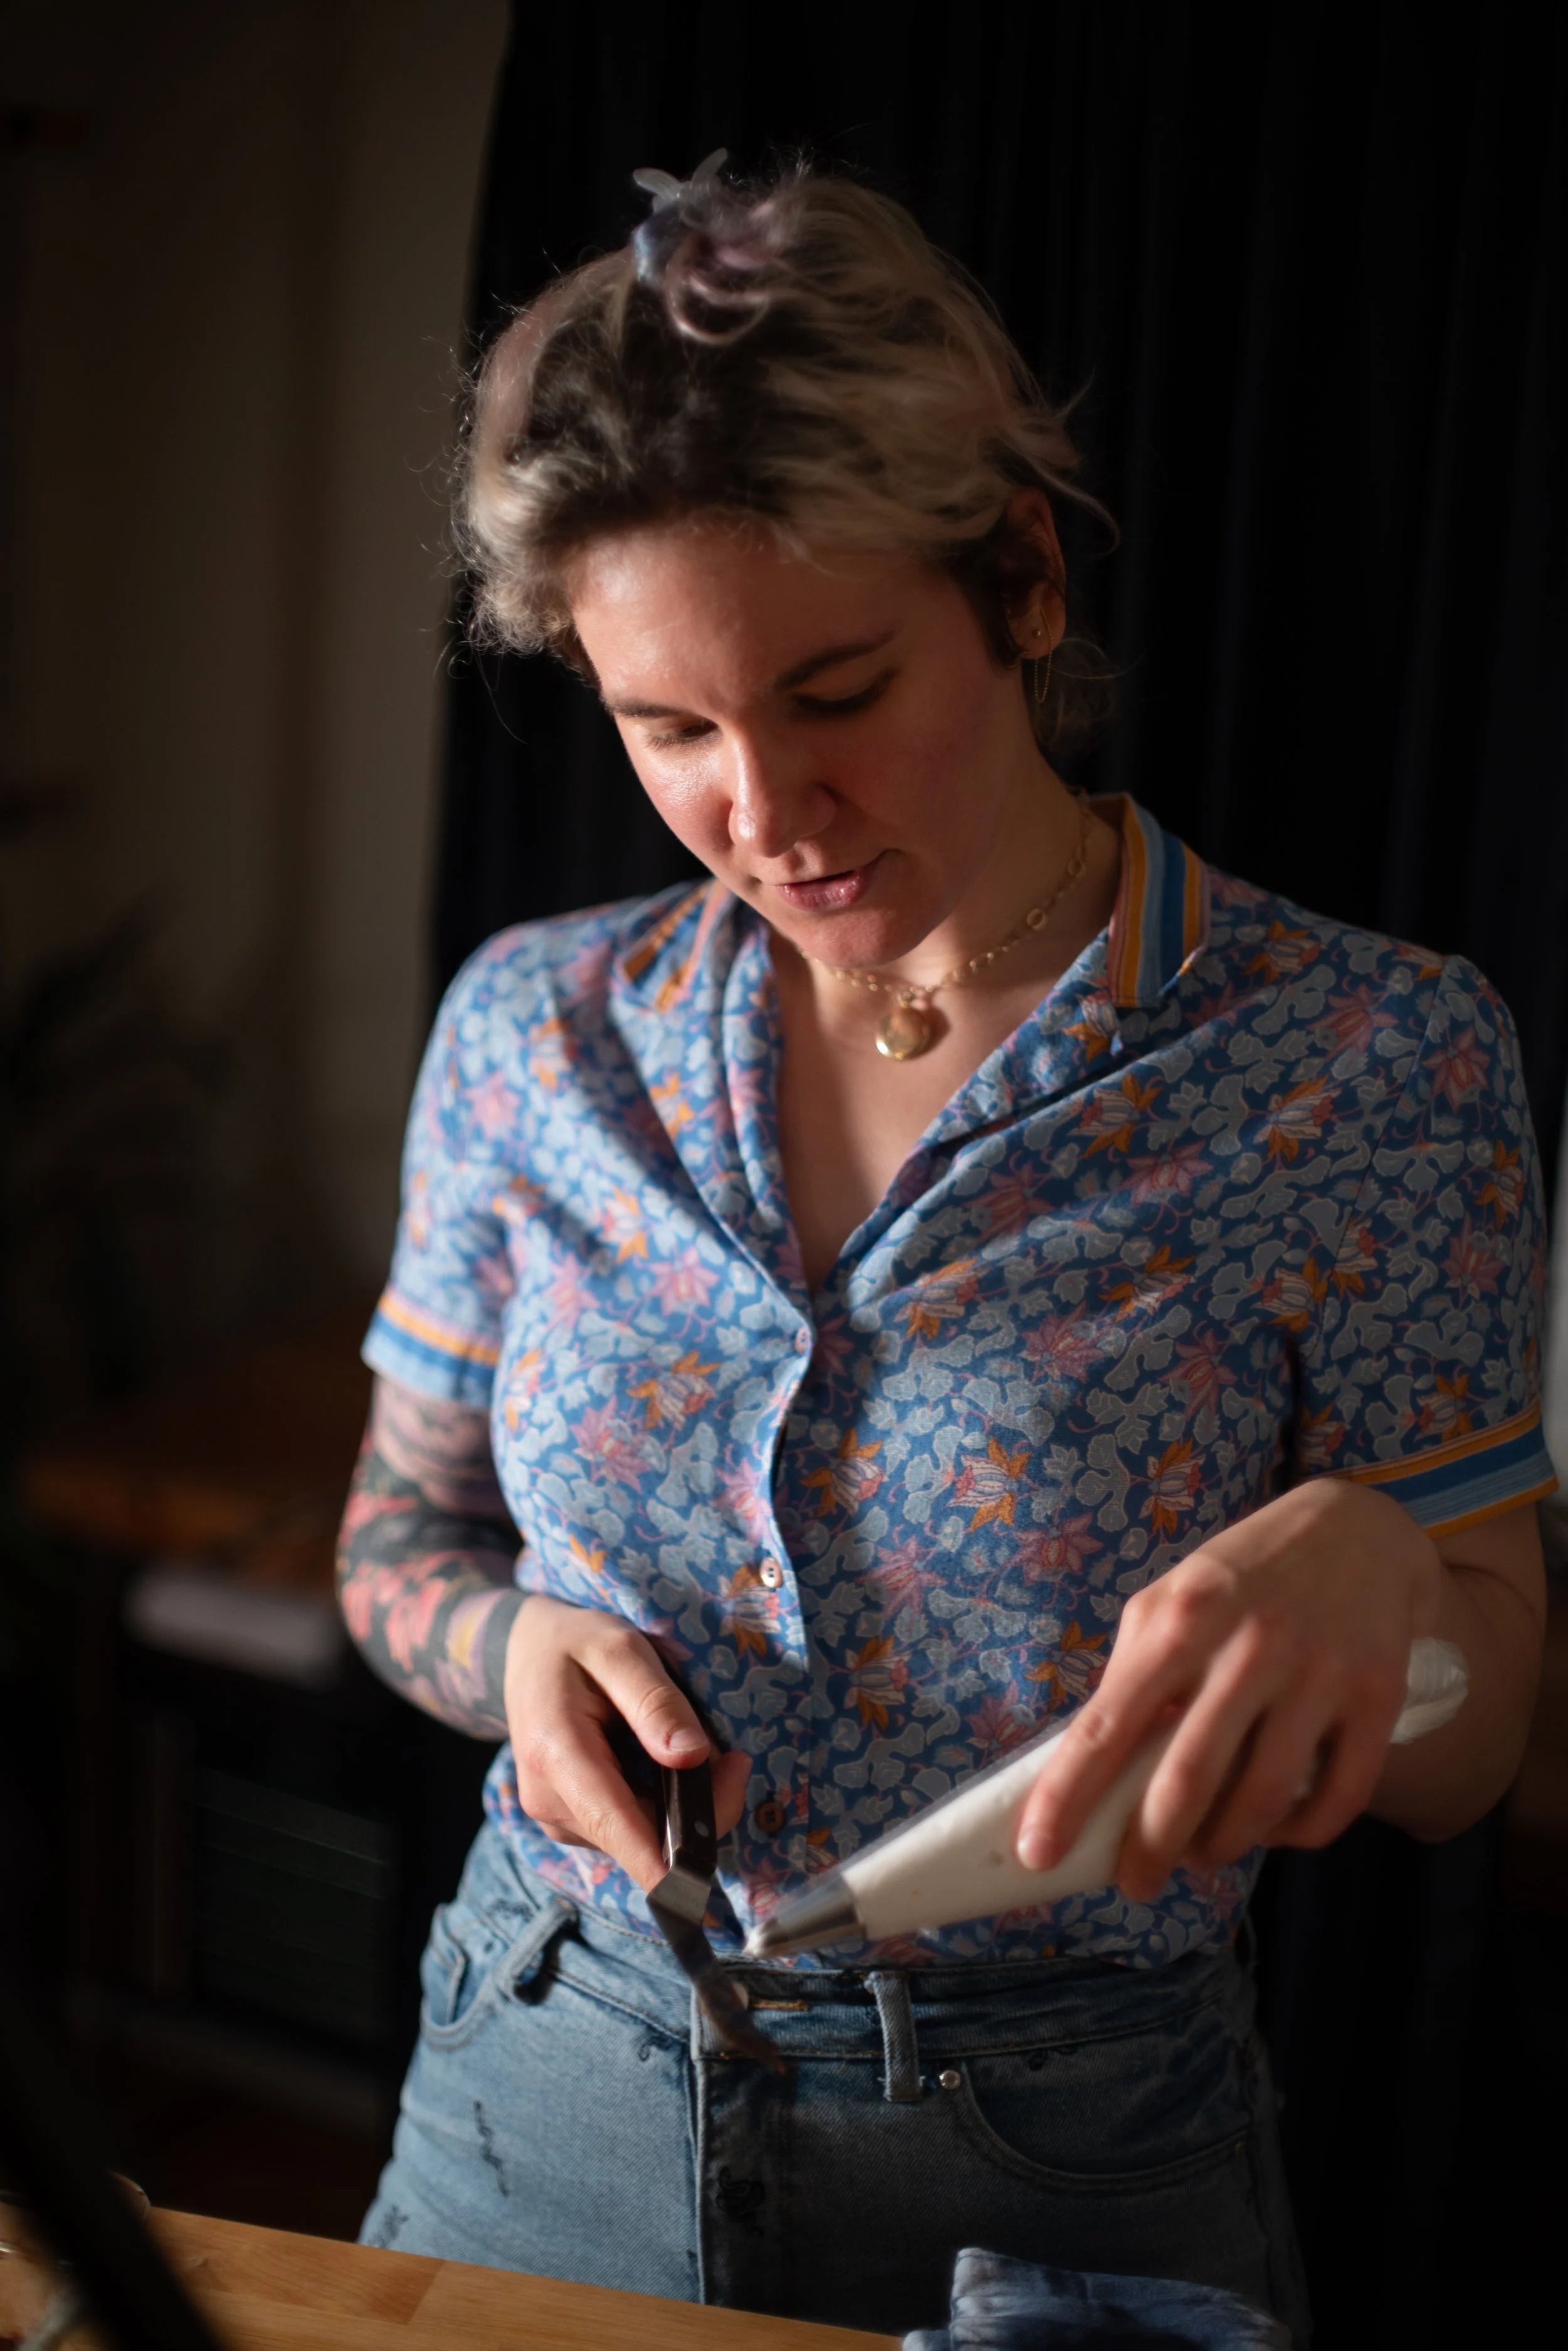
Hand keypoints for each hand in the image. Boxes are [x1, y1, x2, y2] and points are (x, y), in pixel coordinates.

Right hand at [503, 1595, 749, 1891]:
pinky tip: (659, 1763)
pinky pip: (629, 1831)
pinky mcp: (569, 1823)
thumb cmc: (576, 1645)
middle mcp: (549, 1800)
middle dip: (697, 1811)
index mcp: (557, 1753)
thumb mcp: (621, 1649)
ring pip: (639, 1840)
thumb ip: (655, 1702)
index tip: (703, 1883)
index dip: (663, 1863)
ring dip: (678, 1807)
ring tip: (689, 1747)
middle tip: (733, 1759)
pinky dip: (657, 1806)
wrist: (527, 1651)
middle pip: (639, 1838)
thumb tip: (693, 1758)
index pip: (614, 1825)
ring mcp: (556, 1818)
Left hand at [1014, 1480, 1443, 1901]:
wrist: (1357, 1530)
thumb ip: (1134, 1672)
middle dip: (1148, 1849)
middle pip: (1185, 1781)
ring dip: (1220, 1847)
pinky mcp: (1377, 1699)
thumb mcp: (1172, 1598)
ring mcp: (1317, 1675)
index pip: (1107, 1726)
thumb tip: (1092, 1763)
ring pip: (1260, 1801)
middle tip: (1132, 1882)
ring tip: (1200, 1854)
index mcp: (1179, 1621)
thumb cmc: (1242, 1575)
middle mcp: (1247, 1648)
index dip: (1067, 1797)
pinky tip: (1274, 1831)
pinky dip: (1297, 1835)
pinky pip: (1335, 1798)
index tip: (1036, 1852)